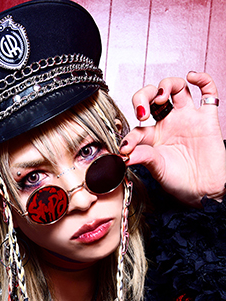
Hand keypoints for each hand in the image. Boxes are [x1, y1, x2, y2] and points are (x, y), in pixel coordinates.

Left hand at [121, 72, 225, 205]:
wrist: (203, 191)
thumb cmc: (180, 183)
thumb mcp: (157, 169)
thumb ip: (143, 156)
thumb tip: (123, 154)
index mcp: (153, 137)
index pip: (136, 127)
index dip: (129, 136)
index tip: (126, 148)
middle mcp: (169, 124)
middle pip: (153, 96)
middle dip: (143, 96)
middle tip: (142, 111)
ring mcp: (188, 118)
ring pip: (177, 88)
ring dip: (166, 84)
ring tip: (162, 96)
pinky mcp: (207, 118)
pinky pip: (208, 90)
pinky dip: (202, 78)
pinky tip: (192, 77)